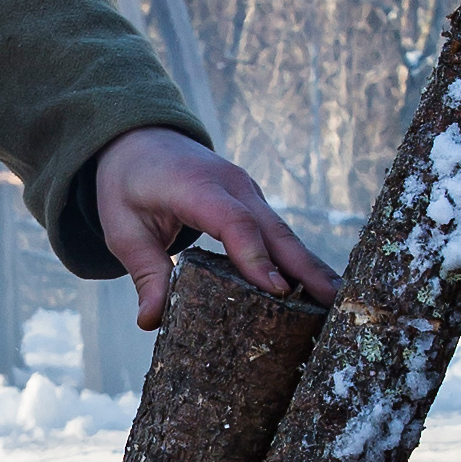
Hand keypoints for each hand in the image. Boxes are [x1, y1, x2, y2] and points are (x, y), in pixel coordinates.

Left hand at [93, 128, 339, 331]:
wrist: (140, 139)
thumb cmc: (128, 185)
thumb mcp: (122, 229)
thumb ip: (143, 272)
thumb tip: (151, 322)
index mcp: (196, 187)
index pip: (234, 222)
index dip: (257, 257)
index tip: (278, 291)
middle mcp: (232, 186)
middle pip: (274, 229)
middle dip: (304, 268)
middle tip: (331, 303)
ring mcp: (249, 192)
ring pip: (285, 232)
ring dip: (311, 266)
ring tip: (338, 302)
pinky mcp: (254, 202)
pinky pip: (279, 233)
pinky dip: (299, 260)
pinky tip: (318, 289)